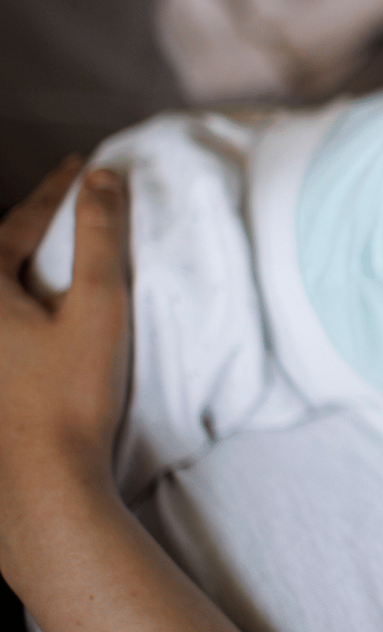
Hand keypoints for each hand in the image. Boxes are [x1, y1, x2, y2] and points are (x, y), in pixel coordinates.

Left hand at [0, 159, 130, 492]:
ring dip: (19, 259)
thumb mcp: (97, 308)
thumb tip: (101, 178)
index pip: (21, 223)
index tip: (83, 166)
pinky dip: (16, 295)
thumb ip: (100, 238)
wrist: (42, 480)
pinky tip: (36, 306)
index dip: (57, 192)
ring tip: (48, 246)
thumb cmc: (70, 396)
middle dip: (31, 221)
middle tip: (66, 200)